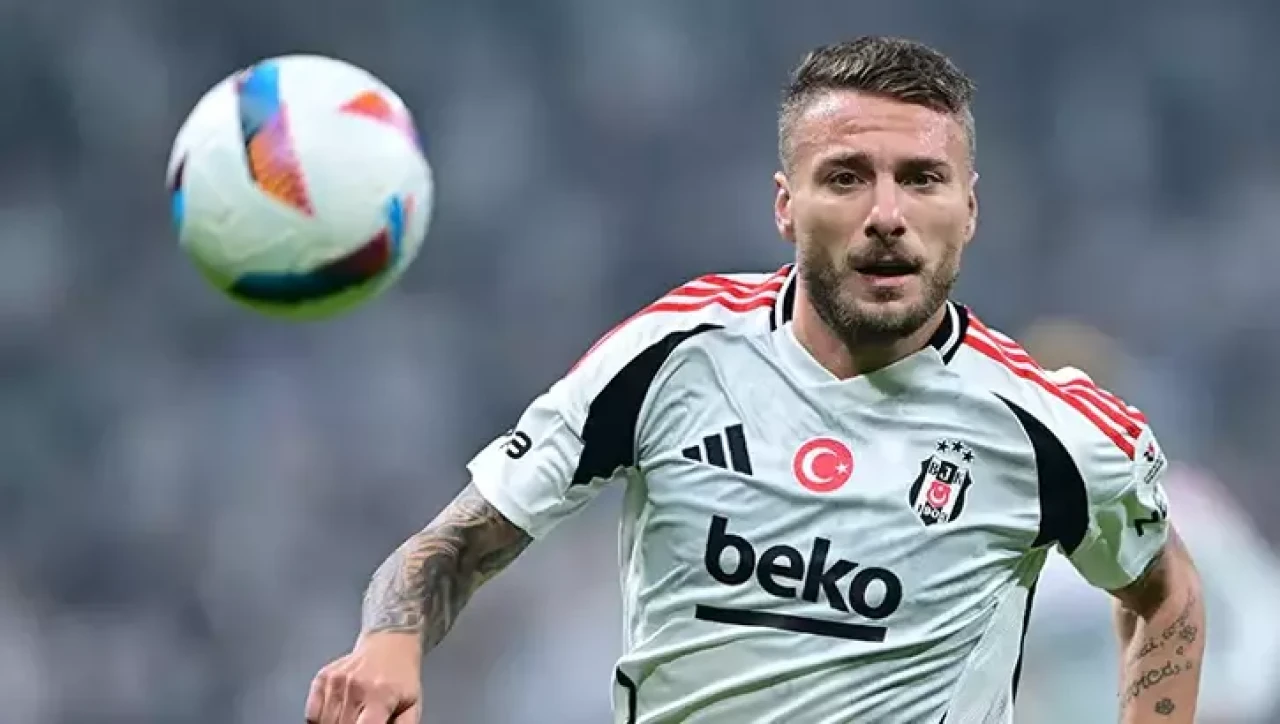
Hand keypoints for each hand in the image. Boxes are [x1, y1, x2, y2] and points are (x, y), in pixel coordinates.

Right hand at [305, 631, 422, 723]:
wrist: (389, 643)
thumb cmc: (400, 677)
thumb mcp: (412, 706)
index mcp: (380, 696)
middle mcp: (355, 687)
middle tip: (364, 719)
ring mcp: (335, 682)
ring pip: (326, 723)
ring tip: (355, 715)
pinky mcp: (322, 678)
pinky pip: (312, 715)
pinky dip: (322, 719)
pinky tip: (339, 712)